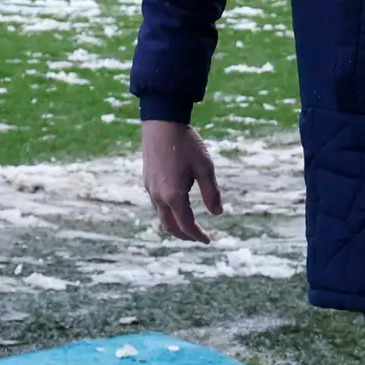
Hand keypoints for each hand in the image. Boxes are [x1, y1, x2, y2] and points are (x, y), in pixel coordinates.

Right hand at [141, 119, 222, 241]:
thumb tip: (217, 213)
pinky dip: (167, 213)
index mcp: (174, 195)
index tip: (209, 240)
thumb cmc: (186, 143)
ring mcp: (150, 188)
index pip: (186, 224)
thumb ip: (212, 192)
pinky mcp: (147, 180)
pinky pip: (156, 205)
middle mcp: (158, 196)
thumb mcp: (205, 167)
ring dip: (174, 225)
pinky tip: (175, 207)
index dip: (198, 235)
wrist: (162, 123)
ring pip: (161, 216)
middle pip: (170, 226)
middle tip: (198, 238)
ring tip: (187, 226)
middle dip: (184, 235)